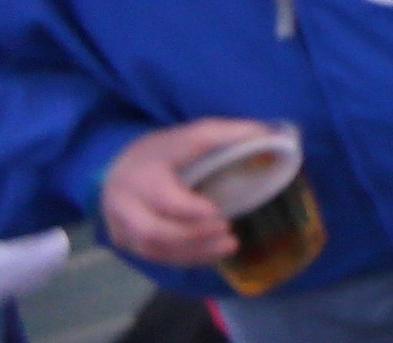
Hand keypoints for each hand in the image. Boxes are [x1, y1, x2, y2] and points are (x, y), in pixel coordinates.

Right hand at [101, 123, 276, 267]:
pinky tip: (211, 253)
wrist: (119, 166)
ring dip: (192, 252)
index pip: (162, 198)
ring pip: (152, 249)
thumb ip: (231, 134)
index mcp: (142, 174)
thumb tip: (273, 136)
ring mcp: (120, 226)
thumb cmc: (165, 150)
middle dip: (192, 237)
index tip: (217, 212)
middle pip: (152, 231)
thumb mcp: (194, 134)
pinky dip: (183, 257)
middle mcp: (125, 204)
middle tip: (228, 233)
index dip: (189, 209)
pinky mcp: (125, 241)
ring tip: (229, 245)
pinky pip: (153, 256)